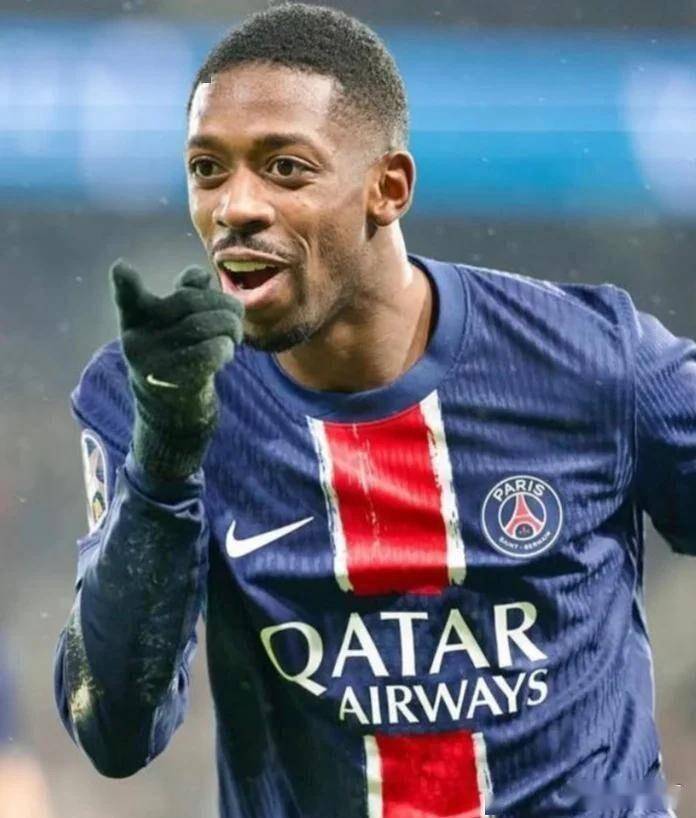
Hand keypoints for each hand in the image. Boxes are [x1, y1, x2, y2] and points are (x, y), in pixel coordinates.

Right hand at [111, 259, 243, 478]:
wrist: (172, 410)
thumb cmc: (178, 354)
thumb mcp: (174, 325)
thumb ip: (184, 294)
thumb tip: (199, 275)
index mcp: (136, 320)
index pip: (128, 298)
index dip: (125, 283)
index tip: (121, 267)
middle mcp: (138, 340)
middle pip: (188, 302)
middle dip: (221, 302)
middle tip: (236, 313)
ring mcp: (154, 363)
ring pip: (203, 325)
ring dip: (230, 325)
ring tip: (235, 333)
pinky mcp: (175, 382)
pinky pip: (210, 352)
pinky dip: (226, 347)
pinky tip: (227, 352)